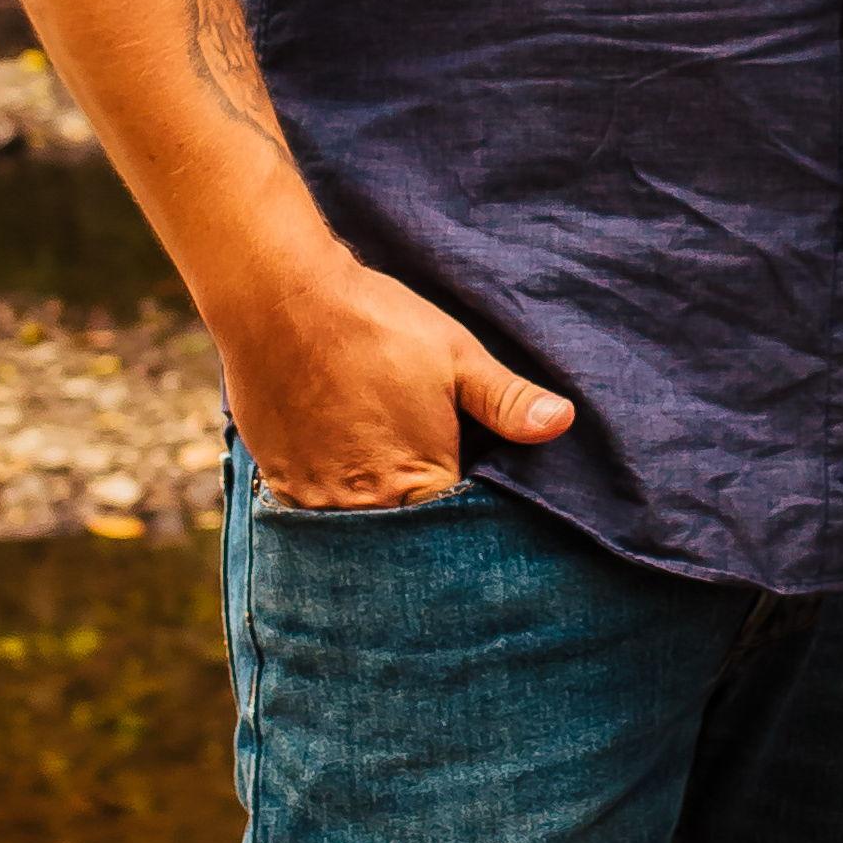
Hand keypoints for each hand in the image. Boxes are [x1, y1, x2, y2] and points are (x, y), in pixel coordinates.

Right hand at [218, 243, 573, 509]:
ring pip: (358, 533)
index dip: (470, 523)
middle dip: (423, 533)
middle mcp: (365, 505)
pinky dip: (332, 509)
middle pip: (405, 543)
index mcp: (418, 482)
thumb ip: (507, 402)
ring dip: (376, 521)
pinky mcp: (280, 482)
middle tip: (428, 501)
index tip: (476, 505)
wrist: (281, 299)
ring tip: (386, 491)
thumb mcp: (456, 357)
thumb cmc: (376, 324)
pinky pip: (312, 519)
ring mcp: (315, 499)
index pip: (456, 531)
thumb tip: (563, 423)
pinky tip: (343, 480)